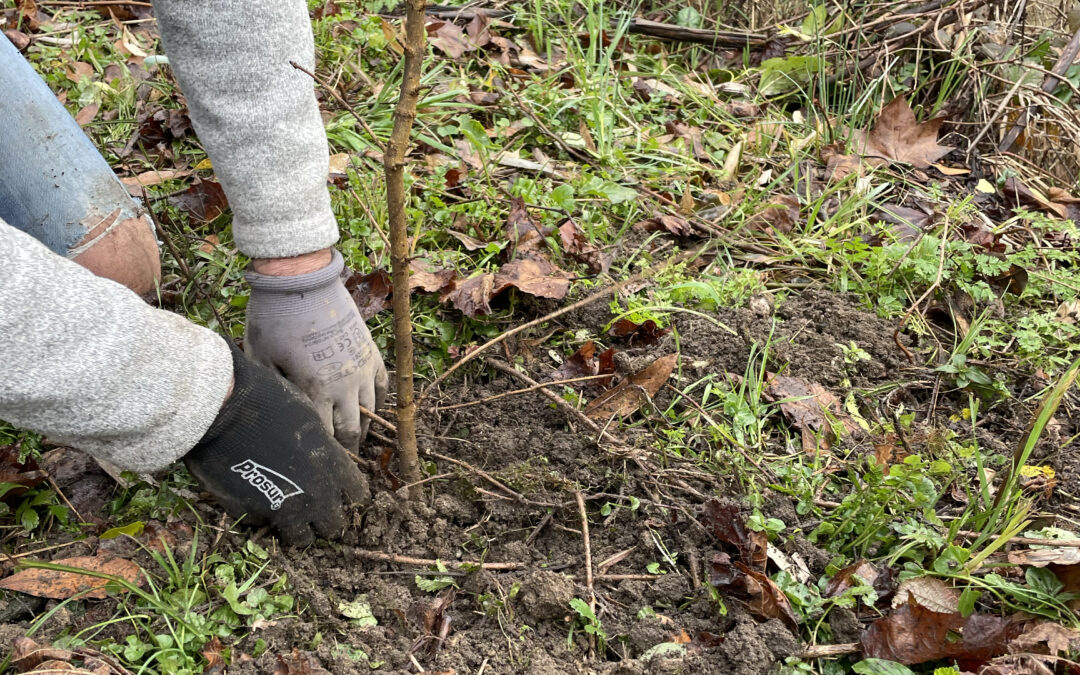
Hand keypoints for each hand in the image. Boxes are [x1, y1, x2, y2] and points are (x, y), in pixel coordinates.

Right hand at [184, 343, 368, 544]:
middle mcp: (314, 493)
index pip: (356, 495)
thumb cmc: (269, 402)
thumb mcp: (309, 420)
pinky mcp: (251, 514)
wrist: (223, 409)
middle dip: (325, 519)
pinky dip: (260, 516)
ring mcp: (283, 509)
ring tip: (286, 514)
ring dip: (296, 528)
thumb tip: (324, 462)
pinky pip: (262, 525)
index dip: (348, 495)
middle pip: (333, 525)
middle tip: (313, 508)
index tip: (339, 493)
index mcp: (331, 466)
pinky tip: (253, 498)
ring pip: (301, 538)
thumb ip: (322, 449)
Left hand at [243, 248, 387, 451]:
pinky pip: (382, 386)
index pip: (323, 436)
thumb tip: (270, 415)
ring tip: (357, 441)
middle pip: (351, 430)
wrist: (301, 281)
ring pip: (370, 412)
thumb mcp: (260, 358)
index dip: (321, 454)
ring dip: (364, 429)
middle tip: (341, 463)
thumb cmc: (274, 319)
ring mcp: (361, 368)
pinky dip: (378, 402)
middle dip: (347, 450)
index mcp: (315, 391)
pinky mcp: (370, 352)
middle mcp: (344, 385)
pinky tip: (371, 410)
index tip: (318, 467)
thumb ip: (270, 390)